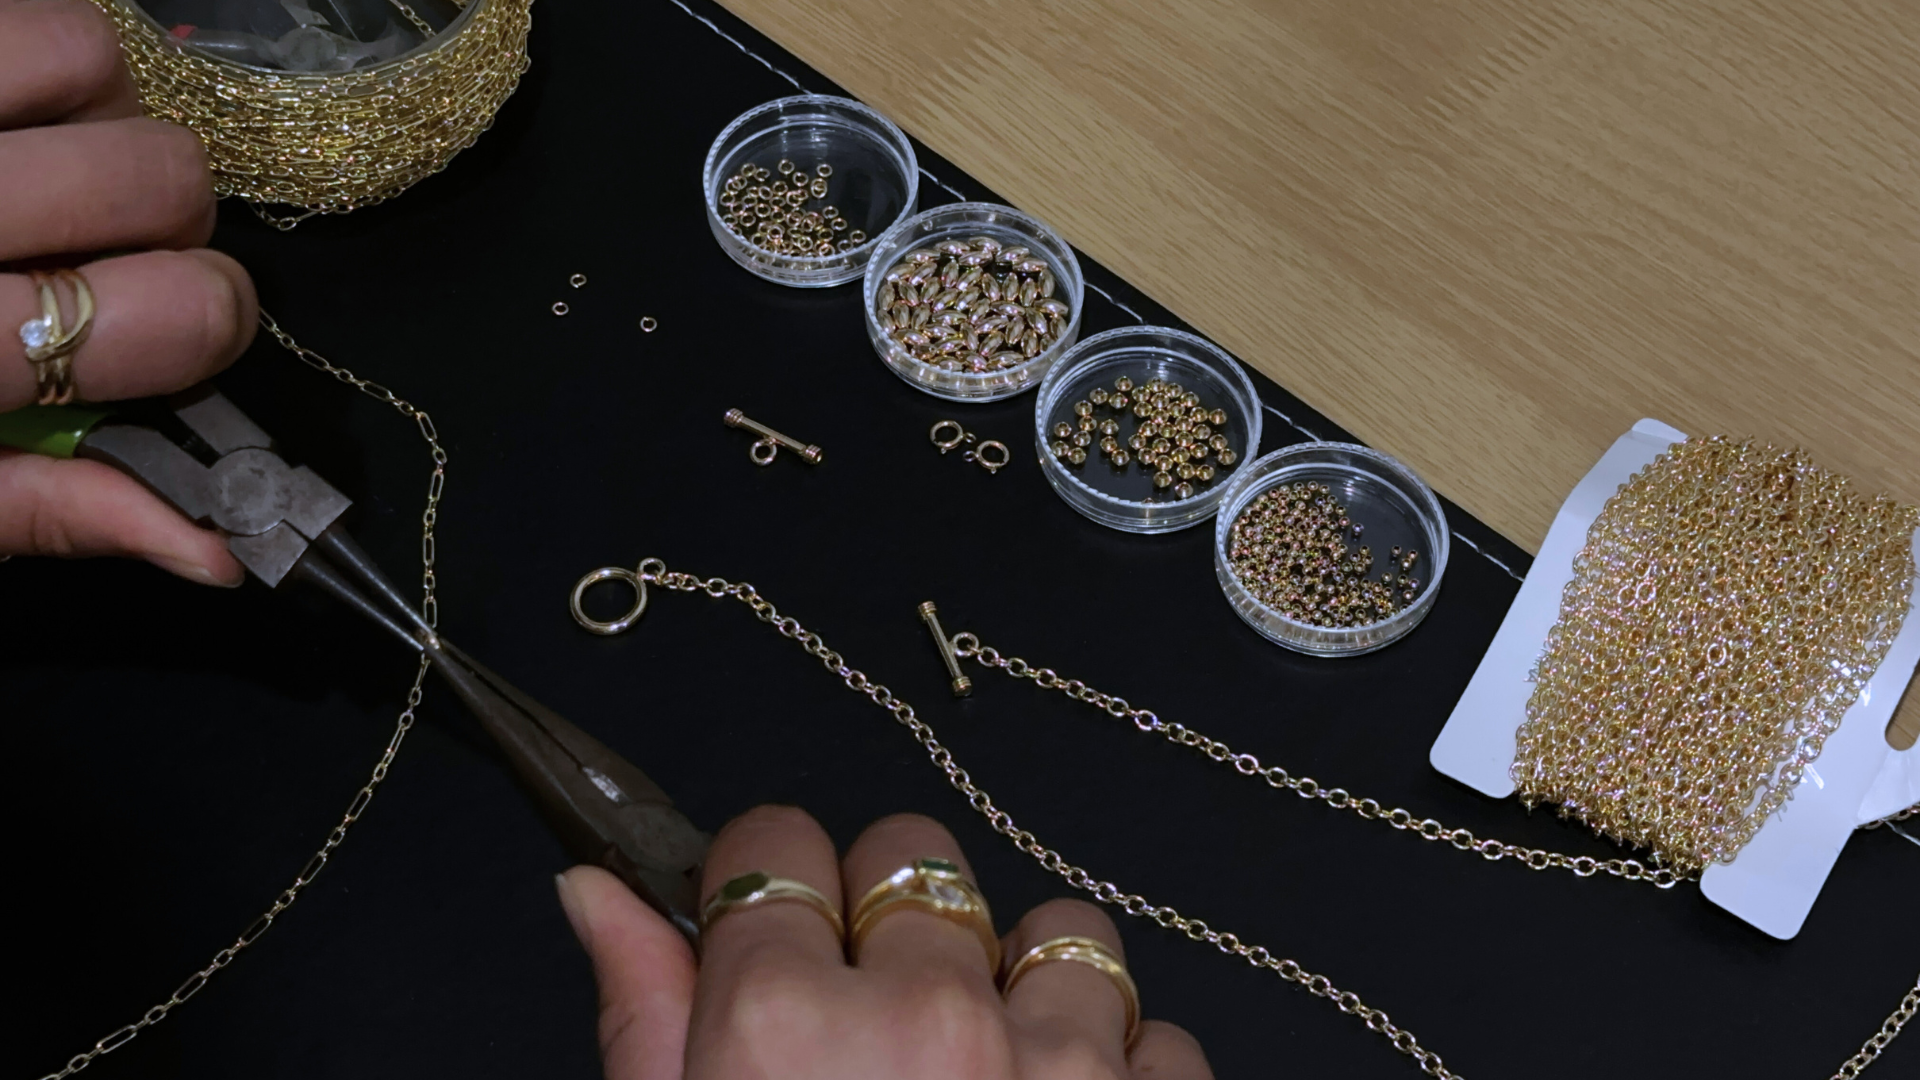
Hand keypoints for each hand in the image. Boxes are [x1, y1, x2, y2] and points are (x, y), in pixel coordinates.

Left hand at [0, 0, 257, 584]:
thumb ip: (56, 513)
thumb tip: (219, 551)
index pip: (177, 311)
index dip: (213, 324)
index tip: (181, 335)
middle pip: (159, 174)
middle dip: (165, 222)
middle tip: (104, 257)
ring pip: (89, 58)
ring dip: (92, 118)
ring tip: (38, 173)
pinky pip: (14, 13)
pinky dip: (23, 68)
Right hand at [555, 806, 1214, 1079]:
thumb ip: (642, 1018)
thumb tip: (593, 887)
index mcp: (785, 1029)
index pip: (775, 843)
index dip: (765, 880)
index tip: (769, 921)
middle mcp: (929, 1019)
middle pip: (914, 852)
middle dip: (887, 915)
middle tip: (875, 1013)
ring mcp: (1060, 1068)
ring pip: (1057, 925)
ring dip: (1023, 981)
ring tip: (990, 1069)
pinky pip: (1158, 1033)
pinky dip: (1120, 1071)